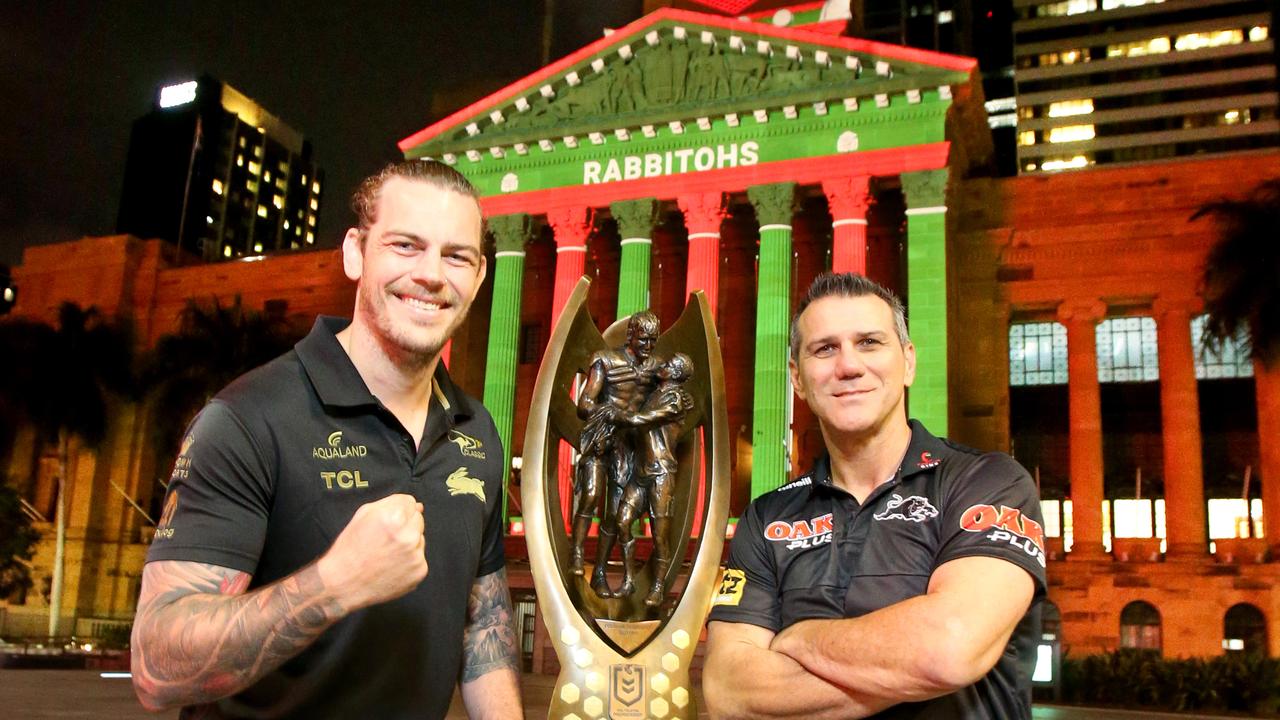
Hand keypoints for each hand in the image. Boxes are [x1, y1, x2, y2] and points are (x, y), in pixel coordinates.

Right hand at [317, 493, 427, 611]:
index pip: (410, 502)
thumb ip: (392, 503)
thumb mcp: (363, 515)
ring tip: (386, 554)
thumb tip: (418, 505)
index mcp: (394, 518)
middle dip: (405, 526)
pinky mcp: (419, 571)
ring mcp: (415, 555)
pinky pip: (419, 558)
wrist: (343, 583)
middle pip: (418, 519)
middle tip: (385, 539)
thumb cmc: (350, 549)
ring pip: (420, 539)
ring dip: (408, 543)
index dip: (397, 511)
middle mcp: (408, 535)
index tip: (388, 522)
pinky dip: (409, 562)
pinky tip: (391, 566)